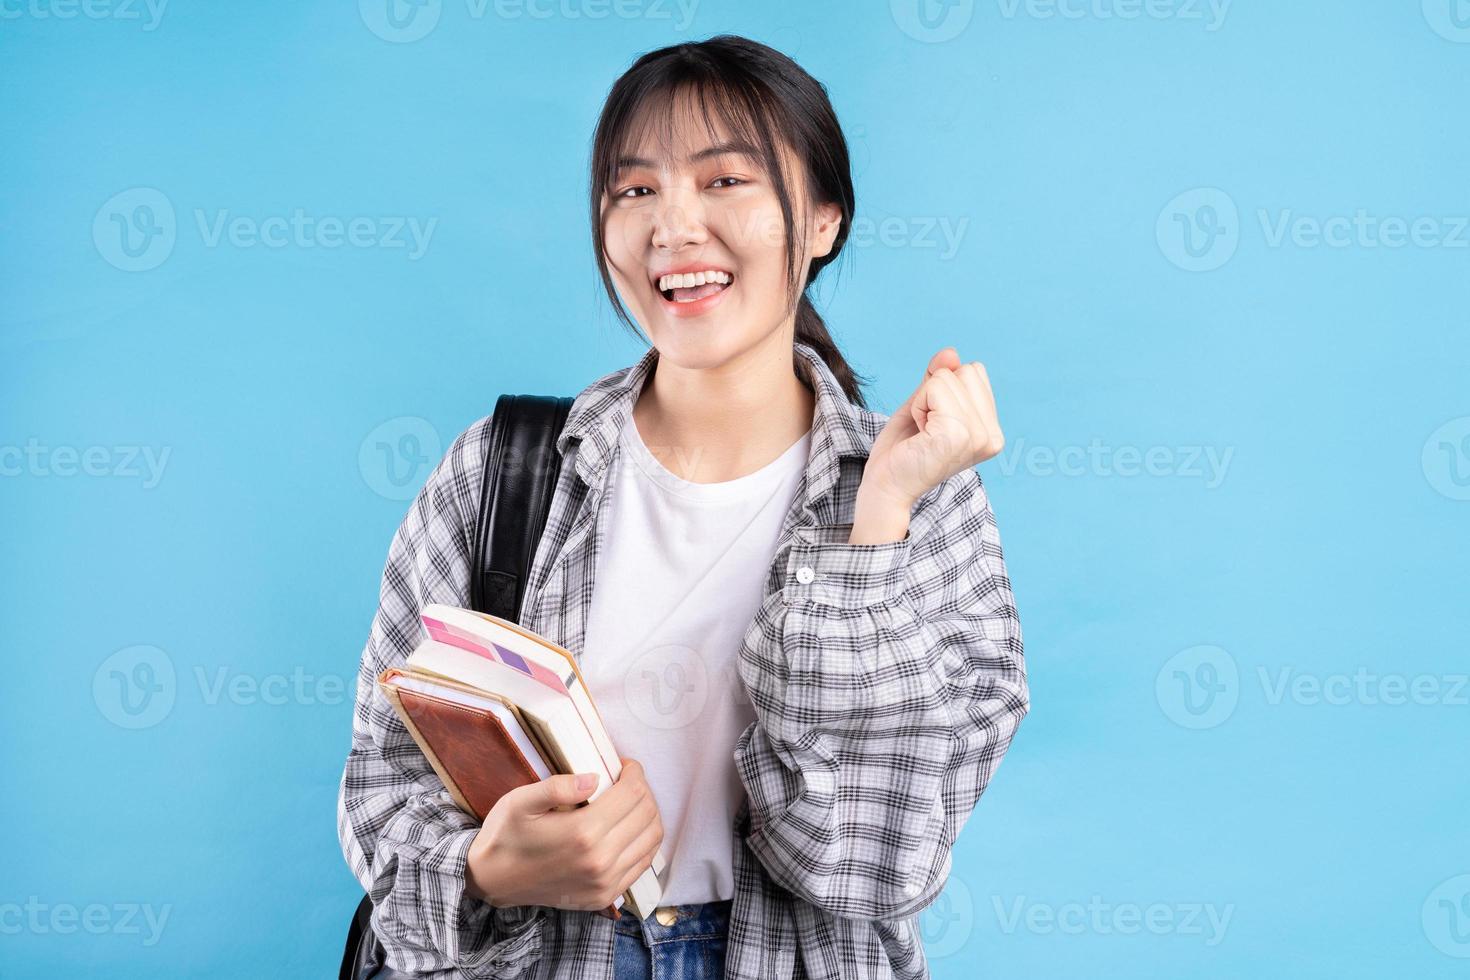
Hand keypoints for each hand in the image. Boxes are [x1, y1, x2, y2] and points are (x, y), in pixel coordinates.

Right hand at [464, 757, 663, 915]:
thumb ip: (558, 786)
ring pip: (652, 839)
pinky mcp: (605, 896)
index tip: (624, 765)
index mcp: (582, 832)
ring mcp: (605, 882)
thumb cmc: (505, 836)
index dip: (634, 772)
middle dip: (643, 790)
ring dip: (648, 814)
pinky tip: (628, 829)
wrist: (493, 882)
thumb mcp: (521, 801)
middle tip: (626, 781)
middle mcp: (600, 861)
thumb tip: (594, 778)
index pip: (633, 794)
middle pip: (647, 814)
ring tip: (629, 803)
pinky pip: (643, 864)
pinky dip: (644, 841)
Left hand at [859, 347, 1004, 510]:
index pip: (975, 372)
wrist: (885, 488)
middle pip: (965, 370)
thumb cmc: (902, 450)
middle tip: (925, 429)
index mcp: (992, 431)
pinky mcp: (956, 435)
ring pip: (948, 377)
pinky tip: (919, 435)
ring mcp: (977, 437)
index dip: (944, 391)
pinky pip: (934, 388)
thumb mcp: (924, 405)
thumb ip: (939, 378)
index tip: (933, 424)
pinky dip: (918, 406)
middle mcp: (992, 436)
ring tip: (922, 433)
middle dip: (935, 393)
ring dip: (924, 401)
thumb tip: (950, 353)